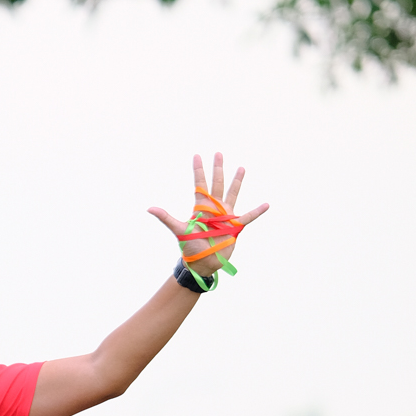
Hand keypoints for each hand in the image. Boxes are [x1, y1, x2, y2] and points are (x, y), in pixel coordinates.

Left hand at [149, 152, 267, 276]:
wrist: (202, 262)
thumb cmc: (190, 246)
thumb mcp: (178, 230)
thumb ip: (166, 218)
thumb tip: (149, 208)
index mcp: (200, 207)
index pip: (200, 184)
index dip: (199, 170)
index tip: (197, 155)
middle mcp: (214, 208)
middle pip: (216, 184)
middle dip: (217, 168)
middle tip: (218, 153)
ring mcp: (225, 216)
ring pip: (232, 193)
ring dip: (236, 181)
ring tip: (241, 167)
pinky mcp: (235, 227)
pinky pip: (248, 217)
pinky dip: (257, 211)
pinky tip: (266, 204)